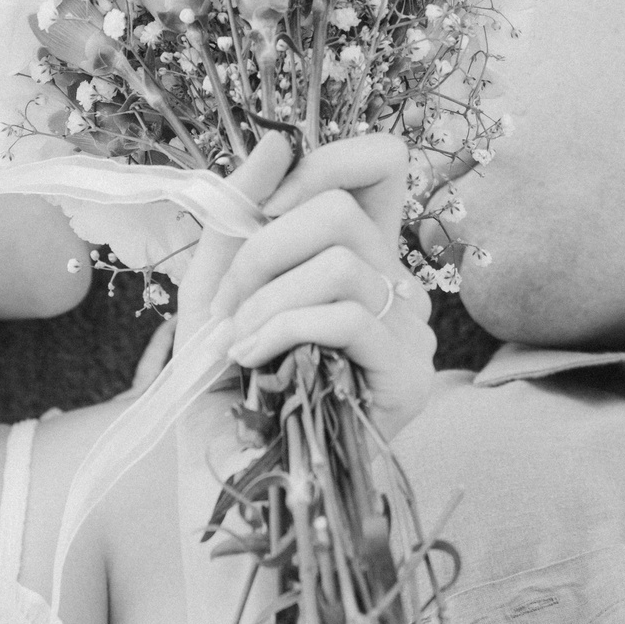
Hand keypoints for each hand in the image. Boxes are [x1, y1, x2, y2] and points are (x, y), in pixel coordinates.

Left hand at [177, 134, 439, 438]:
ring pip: (340, 265)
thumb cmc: (221, 391)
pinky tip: (254, 362)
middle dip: (262, 250)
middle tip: (229, 308)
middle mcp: (394, 287)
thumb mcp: (214, 288)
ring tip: (238, 347)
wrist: (227, 483)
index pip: (383, 164)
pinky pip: (349, 317)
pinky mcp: (409, 378)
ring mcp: (410, 333)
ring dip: (265, 302)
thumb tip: (279, 140)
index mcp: (356, 256)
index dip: (327, 162)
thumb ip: (239, 213)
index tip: (266, 210)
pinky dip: (284, 329)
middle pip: (340, 210)